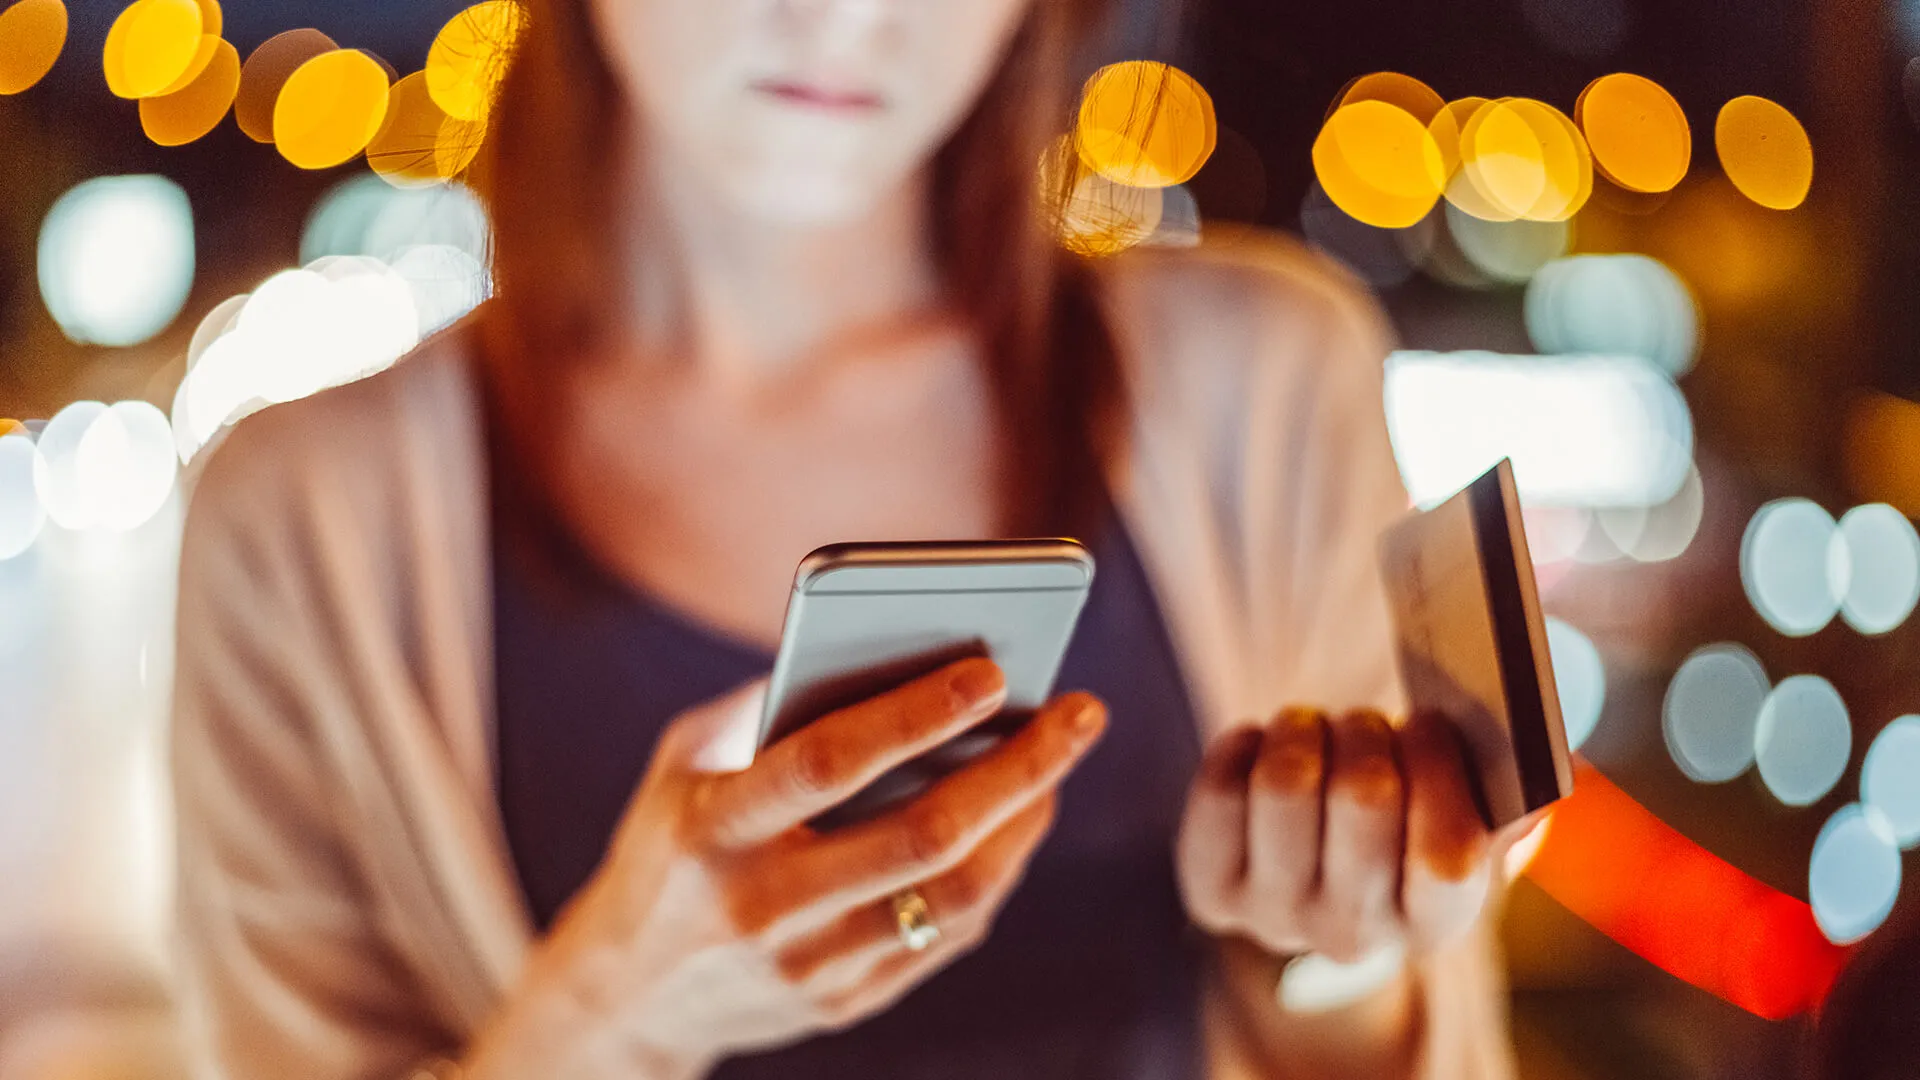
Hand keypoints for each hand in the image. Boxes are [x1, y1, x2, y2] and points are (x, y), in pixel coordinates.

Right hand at [464, 658, 1106, 1079]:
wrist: (626, 994)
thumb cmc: (671, 842)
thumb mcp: (688, 762)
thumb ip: (772, 704)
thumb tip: (896, 646)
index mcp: (714, 829)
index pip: (830, 763)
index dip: (915, 714)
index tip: (992, 669)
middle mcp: (762, 906)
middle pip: (921, 835)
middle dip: (1017, 767)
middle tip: (1079, 713)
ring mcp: (807, 967)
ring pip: (950, 896)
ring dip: (1023, 824)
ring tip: (1057, 766)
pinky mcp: (842, 1003)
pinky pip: (944, 938)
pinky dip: (994, 874)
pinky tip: (1018, 822)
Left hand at [1175, 708, 1510, 965]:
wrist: (1318, 877)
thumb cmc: (1405, 824)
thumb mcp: (1467, 817)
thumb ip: (1510, 794)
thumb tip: (1550, 766)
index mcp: (1435, 922)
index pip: (1447, 858)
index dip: (1438, 768)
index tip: (1429, 720)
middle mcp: (1353, 935)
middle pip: (1364, 798)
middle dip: (1368, 733)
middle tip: (1367, 722)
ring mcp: (1275, 918)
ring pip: (1285, 783)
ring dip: (1305, 730)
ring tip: (1316, 729)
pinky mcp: (1211, 890)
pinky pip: (1220, 787)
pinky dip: (1244, 744)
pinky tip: (1264, 745)